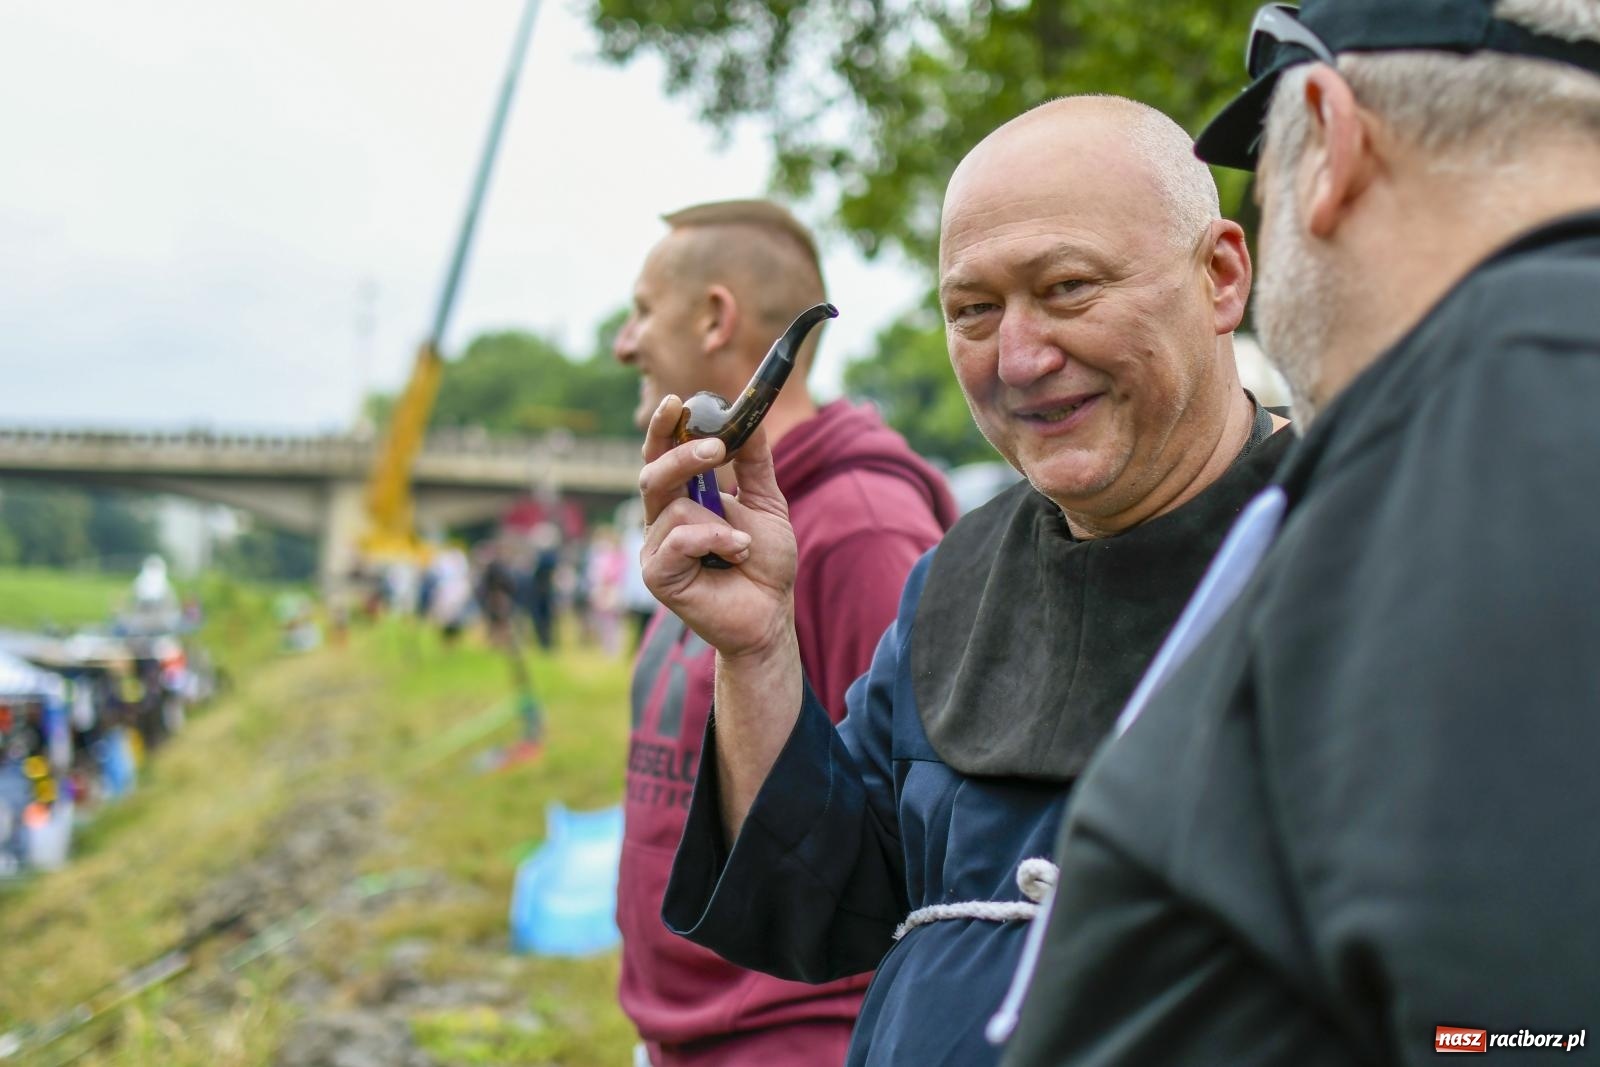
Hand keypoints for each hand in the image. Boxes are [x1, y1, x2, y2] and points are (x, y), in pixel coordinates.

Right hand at [638, 396, 797, 658]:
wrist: (771, 612)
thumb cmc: (765, 563)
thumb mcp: (766, 502)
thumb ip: (754, 462)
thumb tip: (750, 417)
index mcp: (682, 498)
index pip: (662, 456)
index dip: (663, 428)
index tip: (676, 402)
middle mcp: (662, 519)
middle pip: (654, 472)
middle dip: (684, 455)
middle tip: (716, 447)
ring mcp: (656, 547)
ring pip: (674, 507)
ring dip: (721, 522)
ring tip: (743, 546)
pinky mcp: (657, 573)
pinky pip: (678, 538)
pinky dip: (713, 540)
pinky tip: (734, 555)